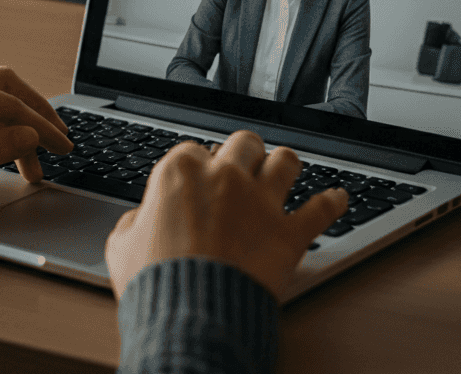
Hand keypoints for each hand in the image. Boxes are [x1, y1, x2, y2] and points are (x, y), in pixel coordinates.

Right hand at [105, 130, 347, 302]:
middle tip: (242, 164)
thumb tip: (138, 222)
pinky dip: (333, 203)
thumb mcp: (121, 246)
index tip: (198, 178)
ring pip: (286, 161)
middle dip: (243, 152)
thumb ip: (133, 223)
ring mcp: (261, 202)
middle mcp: (225, 177)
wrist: (190, 316)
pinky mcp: (288, 232)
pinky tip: (339, 198)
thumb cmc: (155, 282)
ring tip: (284, 169)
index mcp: (180, 172)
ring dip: (285, 165)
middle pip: (244, 143)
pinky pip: (321, 209)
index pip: (193, 150)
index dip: (197, 165)